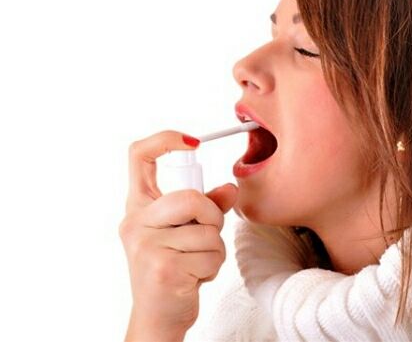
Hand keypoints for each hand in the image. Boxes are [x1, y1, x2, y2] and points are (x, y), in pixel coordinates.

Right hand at [119, 130, 237, 340]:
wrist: (158, 316)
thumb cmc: (173, 269)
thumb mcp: (185, 233)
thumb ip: (207, 208)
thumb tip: (231, 189)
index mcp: (138, 207)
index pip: (138, 156)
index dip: (165, 140)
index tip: (193, 142)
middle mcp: (135, 222)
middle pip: (190, 197)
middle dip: (212, 216)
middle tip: (207, 233)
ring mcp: (146, 245)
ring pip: (207, 229)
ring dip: (214, 248)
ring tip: (196, 262)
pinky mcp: (163, 268)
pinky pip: (210, 255)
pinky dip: (213, 268)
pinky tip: (194, 277)